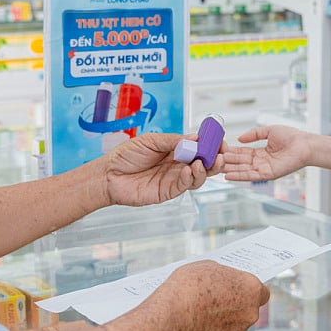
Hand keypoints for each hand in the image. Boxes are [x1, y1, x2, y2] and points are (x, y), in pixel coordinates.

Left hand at [102, 133, 221, 207]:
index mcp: (175, 149)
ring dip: (206, 169)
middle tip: (221, 153)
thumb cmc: (126, 156)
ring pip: (199, 176)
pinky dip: (191, 178)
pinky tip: (191, 170)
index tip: (220, 139)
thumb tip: (195, 139)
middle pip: (204, 162)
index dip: (211, 144)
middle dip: (215, 158)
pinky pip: (185, 185)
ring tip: (204, 162)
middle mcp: (177, 164)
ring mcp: (174, 178)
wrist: (108, 175)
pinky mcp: (168, 191)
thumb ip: (172, 141)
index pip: (199, 146)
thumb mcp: (150, 141)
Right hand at [156, 261, 268, 330]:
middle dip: (234, 304)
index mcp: (251, 289)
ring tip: (201, 309)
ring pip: (234, 324)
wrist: (170, 316)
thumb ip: (223, 275)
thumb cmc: (187, 288)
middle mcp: (249, 313)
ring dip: (223, 318)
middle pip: (247, 308)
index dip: (249, 290)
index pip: (262, 292)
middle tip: (215, 297)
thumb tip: (222, 281)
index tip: (238, 288)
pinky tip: (196, 322)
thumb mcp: (207, 267)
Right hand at [222, 126, 309, 181]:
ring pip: (242, 169)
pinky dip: (239, 176)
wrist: (305, 145)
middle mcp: (261, 161)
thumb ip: (254, 134)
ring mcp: (263, 169)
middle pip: (239, 162)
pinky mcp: (268, 174)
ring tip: (216, 169)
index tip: (219, 150)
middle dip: (226, 161)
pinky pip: (251, 176)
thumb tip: (239, 138)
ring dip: (229, 169)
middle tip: (212, 160)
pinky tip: (228, 176)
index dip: (230, 151)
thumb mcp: (269, 131)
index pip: (241, 152)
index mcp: (261, 152)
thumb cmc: (292, 137)